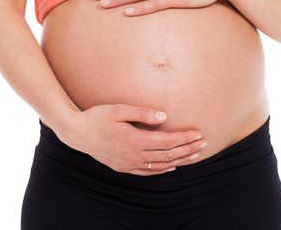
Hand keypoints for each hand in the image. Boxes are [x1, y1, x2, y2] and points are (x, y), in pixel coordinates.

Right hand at [62, 104, 206, 175]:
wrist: (77, 134)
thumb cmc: (97, 117)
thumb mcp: (118, 110)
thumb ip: (142, 113)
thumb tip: (163, 117)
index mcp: (135, 140)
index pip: (167, 141)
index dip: (184, 138)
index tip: (198, 134)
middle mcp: (134, 155)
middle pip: (168, 155)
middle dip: (187, 149)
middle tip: (203, 143)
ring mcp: (129, 163)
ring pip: (160, 165)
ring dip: (179, 160)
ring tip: (194, 154)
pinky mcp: (123, 167)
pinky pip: (147, 171)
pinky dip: (162, 169)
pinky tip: (171, 167)